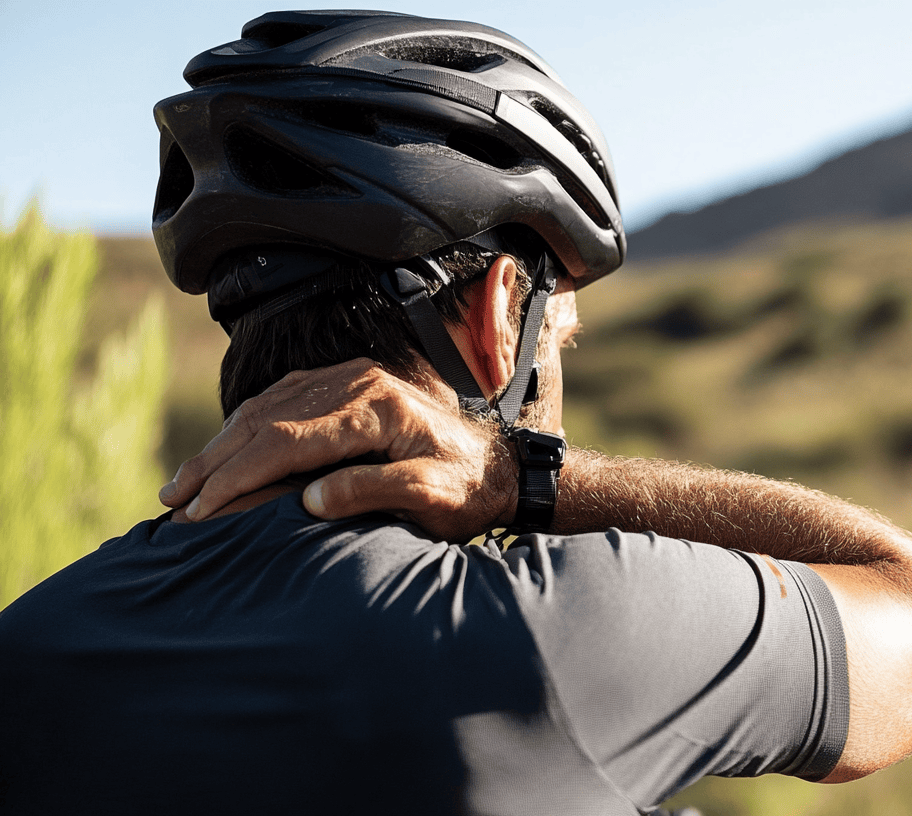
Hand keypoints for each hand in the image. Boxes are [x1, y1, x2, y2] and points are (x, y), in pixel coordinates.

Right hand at [158, 358, 515, 541]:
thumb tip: (312, 500)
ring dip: (222, 444)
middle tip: (175, 502)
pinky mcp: (349, 384)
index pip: (287, 440)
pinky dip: (246, 425)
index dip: (238, 475)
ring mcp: (351, 378)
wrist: (500, 465)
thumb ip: (376, 492)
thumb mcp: (434, 498)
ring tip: (184, 484)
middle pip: (267, 418)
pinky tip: (224, 452)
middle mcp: (358, 382)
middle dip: (216, 462)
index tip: (202, 509)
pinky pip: (283, 399)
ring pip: (268, 405)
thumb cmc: (468, 489)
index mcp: (376, 408)